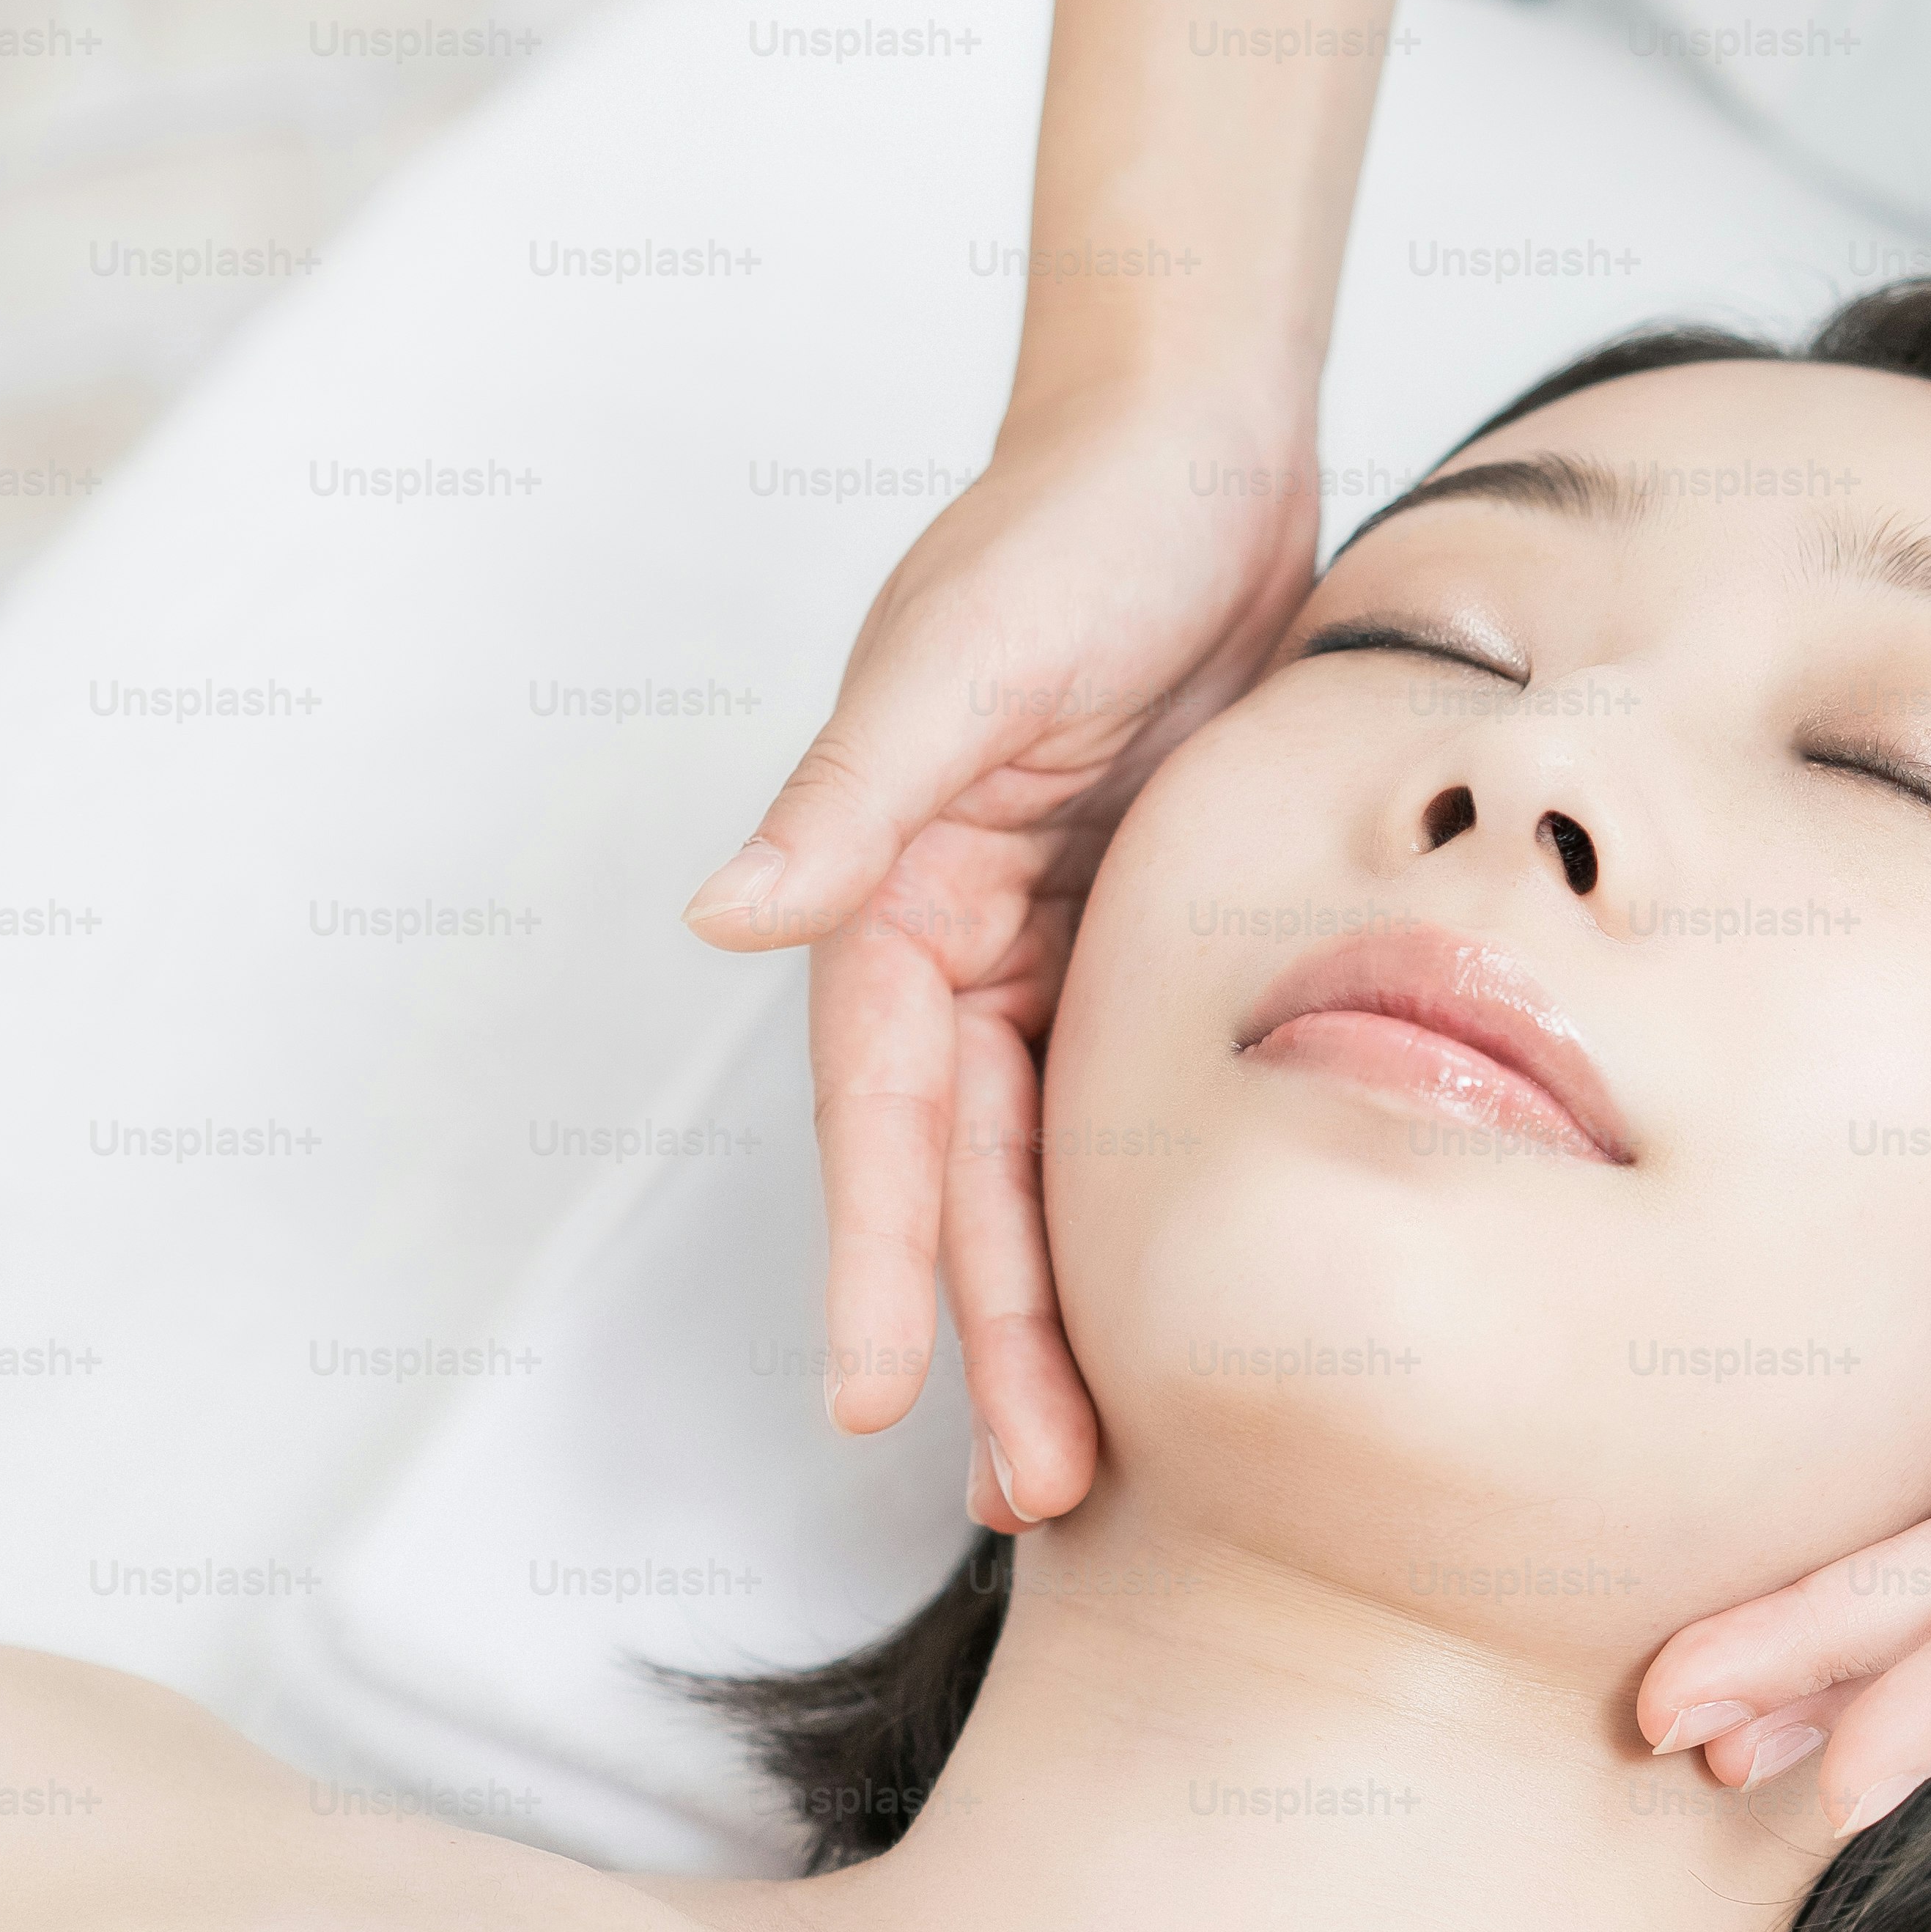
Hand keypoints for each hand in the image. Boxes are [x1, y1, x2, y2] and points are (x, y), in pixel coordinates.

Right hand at [684, 389, 1324, 1530]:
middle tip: (1026, 1494)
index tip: (879, 1400)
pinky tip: (1154, 1325)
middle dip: (986, 1339)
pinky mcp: (1135, 946)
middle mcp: (950, 942)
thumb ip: (852, 789)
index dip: (882, 1262)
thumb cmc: (1078, 520)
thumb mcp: (968, 651)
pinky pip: (1119, 1114)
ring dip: (1052, 1315)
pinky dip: (1127, 1221)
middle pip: (963, 1179)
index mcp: (893, 893)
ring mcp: (1043, 954)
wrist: (1201, 437)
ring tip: (1075, 1470)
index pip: (881, 1117)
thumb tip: (729, 916)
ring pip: (1041, 1174)